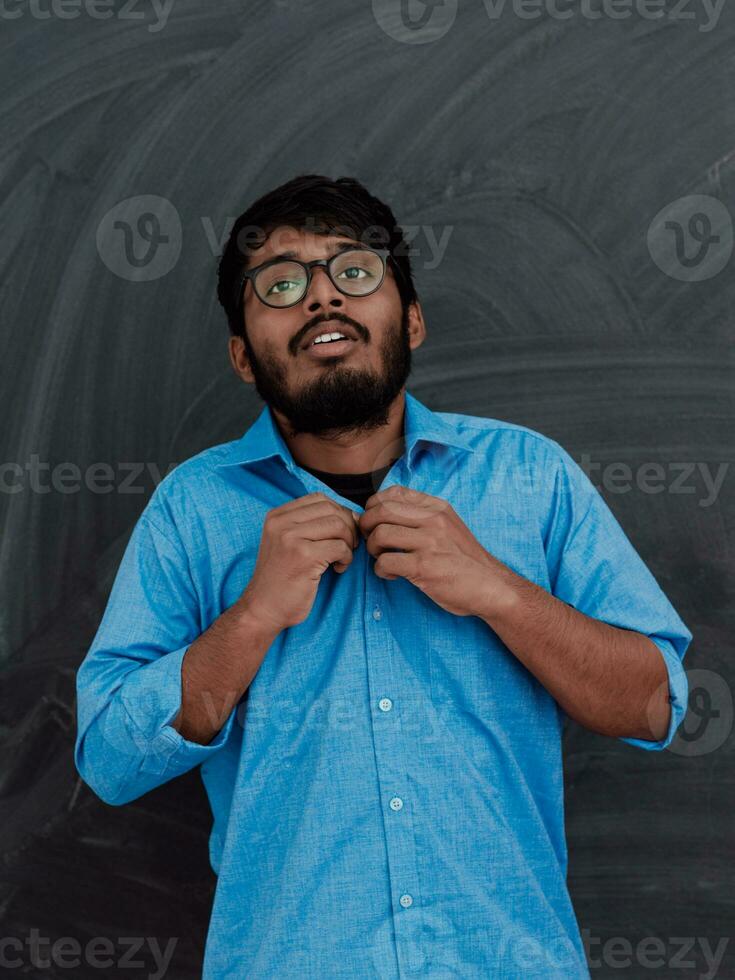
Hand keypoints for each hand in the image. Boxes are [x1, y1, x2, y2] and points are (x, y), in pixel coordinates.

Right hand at [241, 492, 359, 630]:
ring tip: (341, 558)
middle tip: (348, 547)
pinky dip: (346, 558)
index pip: (319, 498)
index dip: (338, 512)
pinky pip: (340, 547)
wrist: (263, 609)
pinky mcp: (303, 556)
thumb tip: (352, 514)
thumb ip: (310, 524)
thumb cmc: (282, 578)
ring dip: (348, 543)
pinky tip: (338, 569)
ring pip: (338, 526)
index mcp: (277, 516)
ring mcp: (291, 538)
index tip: (342, 532)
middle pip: (331, 510)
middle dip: (348, 528)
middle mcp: (281, 523)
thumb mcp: (287, 542)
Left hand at [357, 485, 506, 617]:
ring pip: (380, 534)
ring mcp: (429, 542)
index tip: (375, 521)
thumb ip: (422, 516)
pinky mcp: (424, 567)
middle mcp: (433, 520)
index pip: (394, 492)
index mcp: (437, 507)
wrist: (491, 586)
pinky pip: (385, 561)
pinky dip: (381, 570)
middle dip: (367, 526)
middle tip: (372, 541)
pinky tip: (392, 574)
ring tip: (383, 558)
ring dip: (373, 549)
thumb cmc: (465, 560)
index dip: (375, 505)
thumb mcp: (449, 526)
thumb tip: (383, 512)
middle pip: (380, 511)